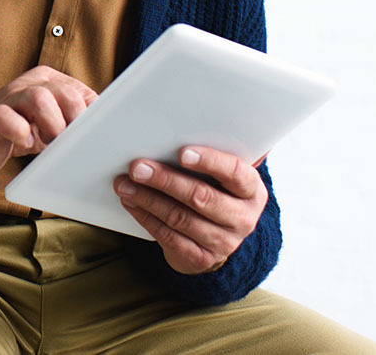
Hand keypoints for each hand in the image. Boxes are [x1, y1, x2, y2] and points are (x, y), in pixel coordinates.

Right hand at [0, 66, 96, 179]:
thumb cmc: (21, 131)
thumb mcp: (51, 122)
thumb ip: (74, 119)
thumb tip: (104, 130)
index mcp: (49, 81)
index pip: (80, 91)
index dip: (90, 117)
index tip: (91, 138)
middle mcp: (30, 84)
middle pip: (64, 93)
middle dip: (73, 122)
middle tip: (68, 142)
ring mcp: (9, 98)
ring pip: (39, 99)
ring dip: (52, 126)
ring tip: (49, 143)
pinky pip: (7, 118)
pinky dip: (20, 132)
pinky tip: (24, 142)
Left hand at [112, 146, 267, 274]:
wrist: (219, 237)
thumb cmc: (215, 190)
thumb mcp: (221, 173)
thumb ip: (211, 149)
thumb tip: (175, 118)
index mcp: (251, 190)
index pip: (234, 173)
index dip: (210, 161)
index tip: (182, 152)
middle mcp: (242, 218)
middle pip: (200, 197)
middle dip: (165, 179)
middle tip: (137, 166)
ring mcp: (223, 242)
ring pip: (179, 218)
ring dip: (148, 198)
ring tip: (124, 183)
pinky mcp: (200, 258)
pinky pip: (168, 237)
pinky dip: (145, 217)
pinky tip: (131, 202)